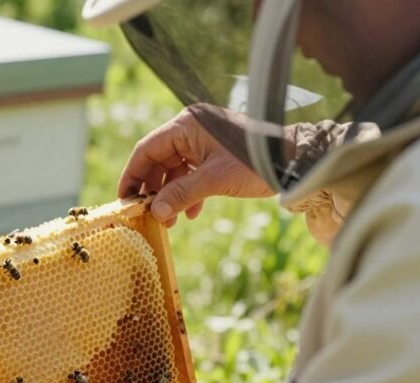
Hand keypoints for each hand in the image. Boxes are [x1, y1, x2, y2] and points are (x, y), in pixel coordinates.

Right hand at [118, 106, 274, 225]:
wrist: (294, 160)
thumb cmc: (255, 161)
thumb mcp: (214, 180)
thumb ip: (181, 195)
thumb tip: (156, 213)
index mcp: (187, 125)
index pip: (146, 150)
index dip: (132, 175)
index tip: (124, 199)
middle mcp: (191, 129)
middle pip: (158, 161)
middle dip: (153, 190)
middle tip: (148, 215)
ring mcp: (202, 141)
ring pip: (174, 170)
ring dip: (170, 196)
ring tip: (170, 220)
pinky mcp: (213, 153)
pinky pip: (190, 173)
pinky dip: (188, 193)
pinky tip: (192, 214)